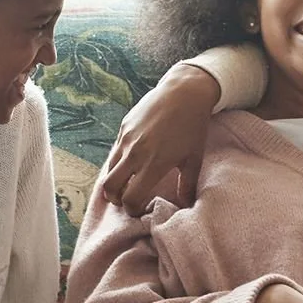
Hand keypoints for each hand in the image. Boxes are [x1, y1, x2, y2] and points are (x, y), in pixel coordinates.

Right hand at [101, 65, 219, 212]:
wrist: (184, 92)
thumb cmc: (192, 127)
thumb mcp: (194, 159)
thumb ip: (187, 186)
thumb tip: (185, 207)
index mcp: (153, 164)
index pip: (131, 199)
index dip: (133, 210)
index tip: (142, 210)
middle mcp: (135, 154)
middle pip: (111, 188)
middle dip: (117, 200)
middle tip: (129, 201)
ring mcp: (126, 139)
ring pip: (108, 171)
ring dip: (114, 183)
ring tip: (127, 185)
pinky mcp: (123, 128)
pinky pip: (114, 153)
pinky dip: (117, 164)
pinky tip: (130, 165)